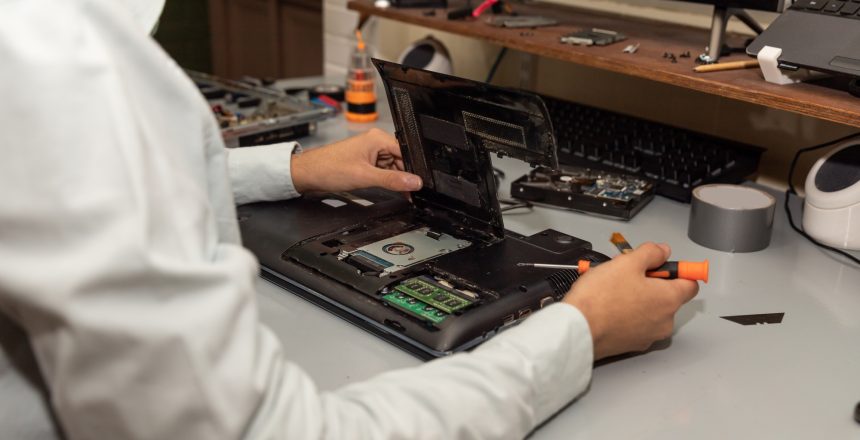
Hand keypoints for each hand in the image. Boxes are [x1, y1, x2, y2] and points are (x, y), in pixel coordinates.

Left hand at [290, 128, 422, 193]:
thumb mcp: (365, 177)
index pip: (406, 152)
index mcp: (377, 138)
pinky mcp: (365, 161)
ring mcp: (370, 152)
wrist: (307, 174)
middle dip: (405, 176)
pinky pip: (382, 170)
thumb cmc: (329, 168)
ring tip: (401, 193)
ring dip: (396, 179)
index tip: (420, 184)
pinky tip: (390, 189)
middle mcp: (375, 142)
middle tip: (411, 193)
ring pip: (393, 167)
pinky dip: (387, 180)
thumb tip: (414, 182)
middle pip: (401, 160)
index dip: (414, 169)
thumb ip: (392, 180)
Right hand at [563, 242, 698, 359]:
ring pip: (651, 311)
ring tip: (613, 291)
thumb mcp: (626, 263)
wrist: (577, 330)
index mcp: (669, 299)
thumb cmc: (600, 298)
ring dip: (638, 300)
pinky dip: (627, 315)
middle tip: (627, 275)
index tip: (662, 265)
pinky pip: (636, 325)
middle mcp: (664, 322)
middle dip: (651, 284)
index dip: (677, 270)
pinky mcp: (632, 345)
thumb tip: (662, 251)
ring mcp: (648, 336)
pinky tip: (608, 307)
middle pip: (668, 297)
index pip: (691, 283)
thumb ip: (650, 253)